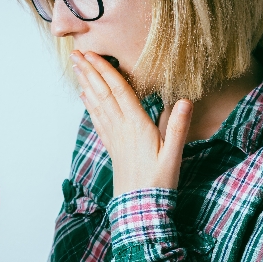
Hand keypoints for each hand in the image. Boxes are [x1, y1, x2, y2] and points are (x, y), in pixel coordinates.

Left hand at [70, 51, 192, 195]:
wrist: (140, 207)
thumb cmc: (159, 182)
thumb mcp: (174, 155)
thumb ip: (179, 127)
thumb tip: (186, 100)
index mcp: (137, 126)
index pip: (119, 91)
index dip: (106, 71)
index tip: (93, 55)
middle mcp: (122, 128)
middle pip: (103, 94)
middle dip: (89, 72)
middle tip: (76, 54)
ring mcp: (114, 137)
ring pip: (97, 104)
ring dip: (87, 84)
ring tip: (77, 68)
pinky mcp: (112, 146)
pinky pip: (97, 120)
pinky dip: (89, 105)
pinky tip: (85, 96)